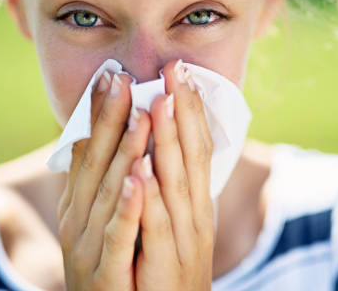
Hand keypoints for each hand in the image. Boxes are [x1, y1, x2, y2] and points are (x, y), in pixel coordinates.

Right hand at [57, 71, 150, 289]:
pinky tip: (140, 178)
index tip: (111, 76)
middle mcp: (78, 220)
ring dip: (125, 152)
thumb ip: (99, 182)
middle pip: (96, 163)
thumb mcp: (98, 219)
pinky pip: (119, 235)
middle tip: (123, 79)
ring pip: (109, 192)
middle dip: (110, 119)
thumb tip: (97, 136)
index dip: (98, 114)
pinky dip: (129, 205)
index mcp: (79, 205)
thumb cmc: (112, 265)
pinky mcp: (105, 274)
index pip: (87, 151)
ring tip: (141, 115)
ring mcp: (88, 247)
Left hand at [131, 59, 214, 290]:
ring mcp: (181, 240)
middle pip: (190, 157)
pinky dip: (149, 199)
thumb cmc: (165, 267)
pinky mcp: (161, 265)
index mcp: (194, 203)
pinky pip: (154, 228)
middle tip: (175, 70)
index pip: (196, 149)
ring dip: (168, 143)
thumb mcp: (173, 222)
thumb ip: (168, 187)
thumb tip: (155, 147)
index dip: (191, 111)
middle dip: (183, 111)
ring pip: (175, 184)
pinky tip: (140, 172)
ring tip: (158, 103)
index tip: (181, 74)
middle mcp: (194, 216)